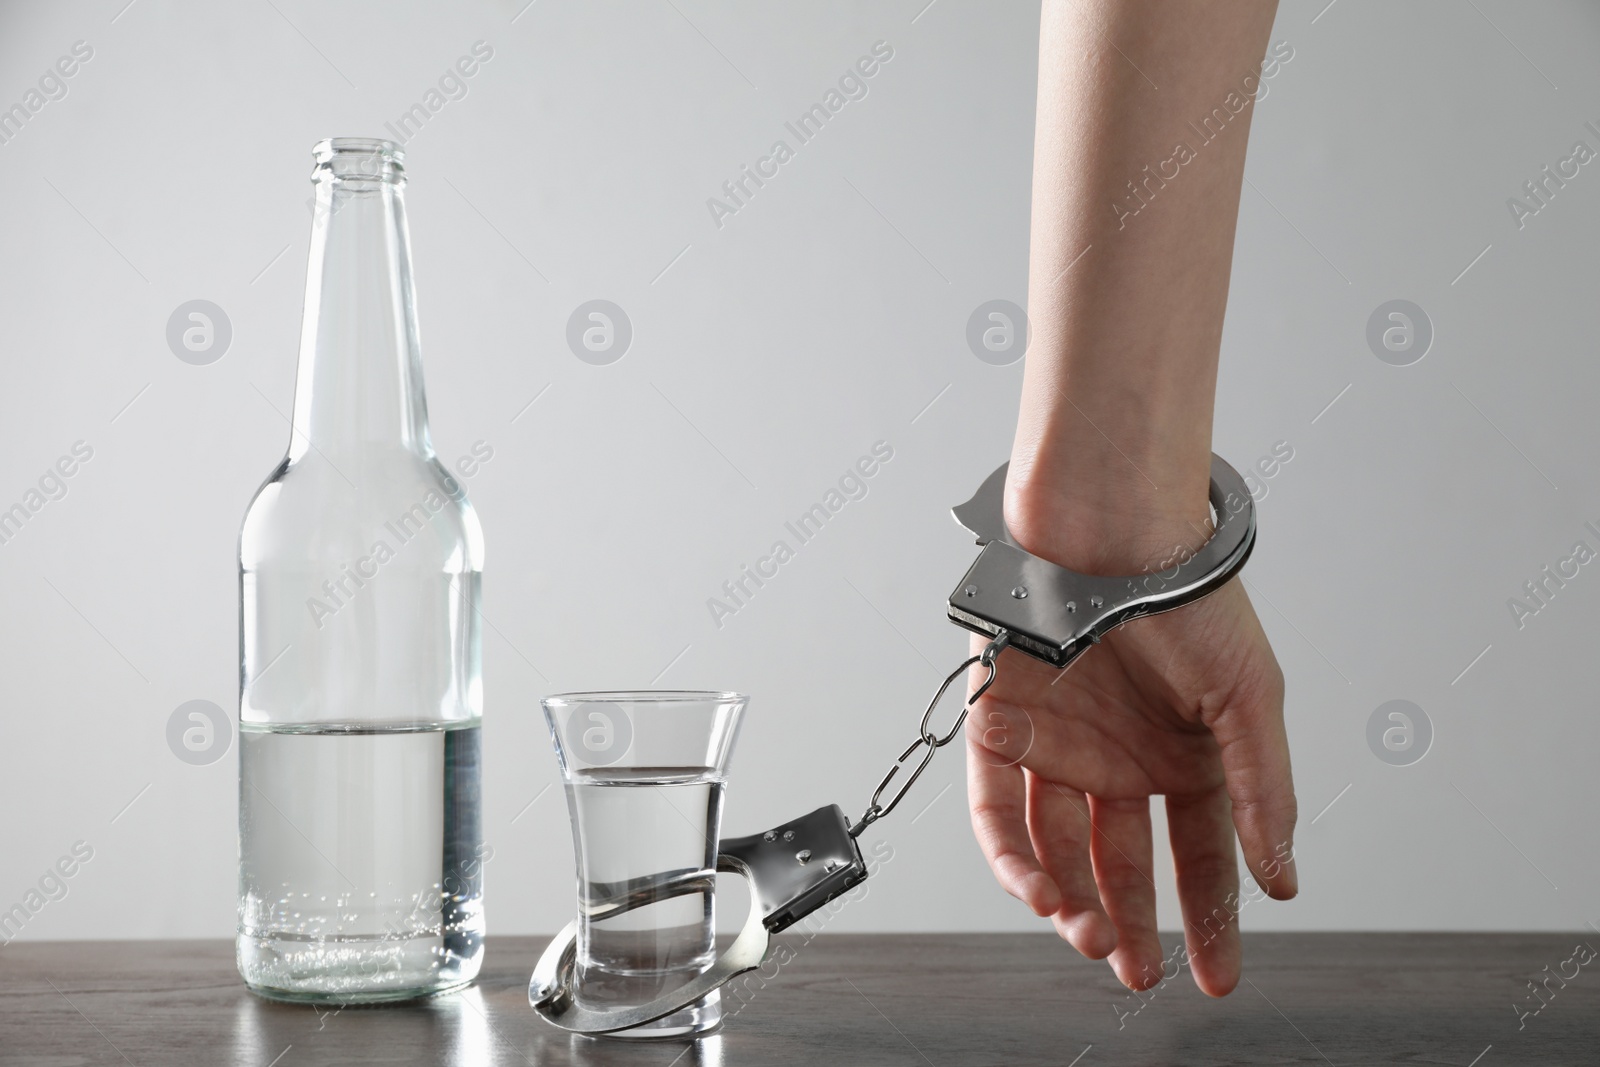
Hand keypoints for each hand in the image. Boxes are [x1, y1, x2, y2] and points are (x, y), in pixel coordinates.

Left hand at [964, 528, 1296, 996]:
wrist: (1115, 534)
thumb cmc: (1188, 600)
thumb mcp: (1249, 700)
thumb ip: (1262, 793)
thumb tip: (1283, 879)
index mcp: (1182, 756)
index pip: (1196, 855)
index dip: (1208, 917)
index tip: (1216, 975)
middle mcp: (1118, 759)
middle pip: (1118, 864)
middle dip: (1128, 924)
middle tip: (1137, 971)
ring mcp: (1059, 745)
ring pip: (1054, 846)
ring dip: (1067, 899)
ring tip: (1089, 934)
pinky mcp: (1001, 723)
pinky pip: (996, 805)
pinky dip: (1011, 850)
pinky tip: (1038, 883)